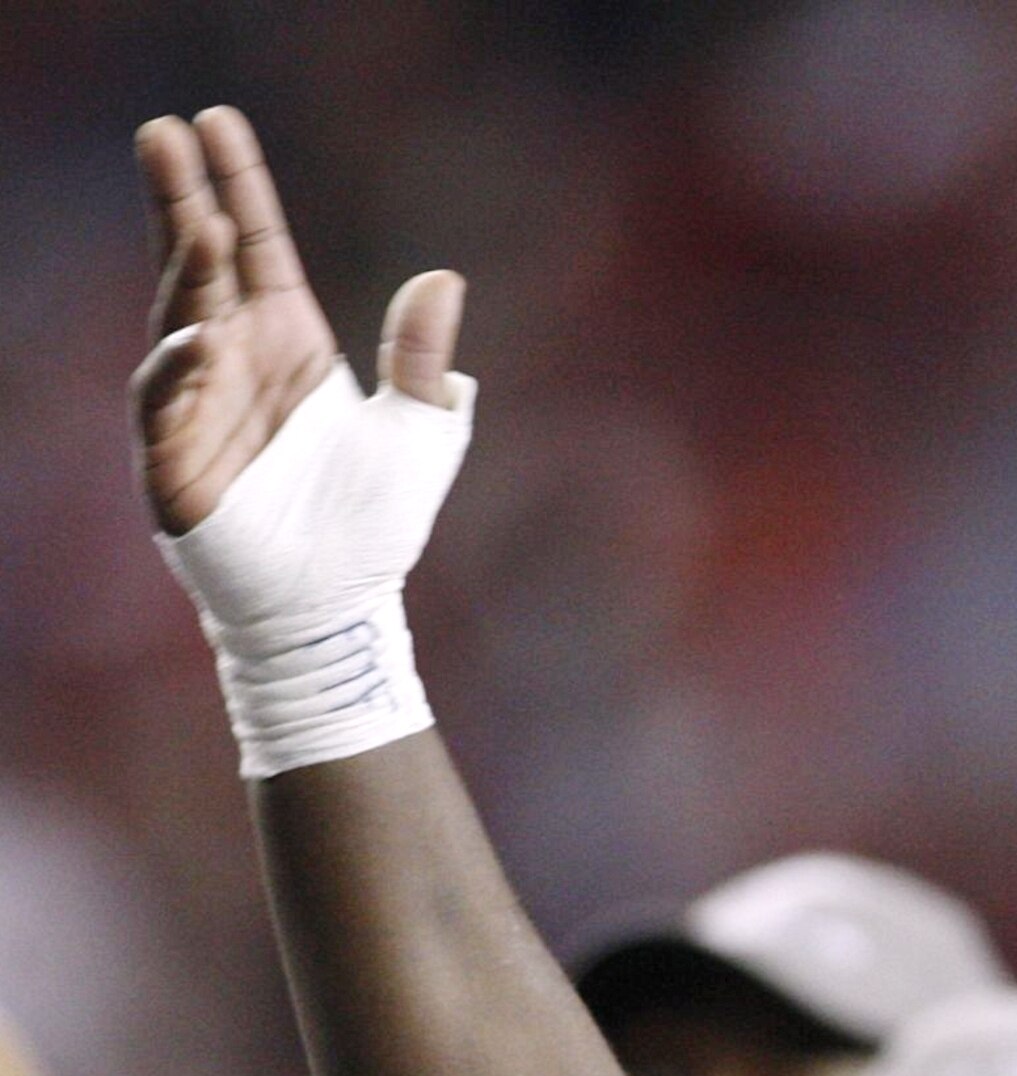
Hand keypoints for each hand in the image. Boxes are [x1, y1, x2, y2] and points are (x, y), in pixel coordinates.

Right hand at [131, 107, 462, 535]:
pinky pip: (164, 402)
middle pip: (201, 263)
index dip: (237, 185)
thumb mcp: (420, 432)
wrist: (343, 606)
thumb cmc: (374, 525)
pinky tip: (201, 336)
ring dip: (185, 268)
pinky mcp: (174, 460)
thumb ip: (423, 360)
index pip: (256, 247)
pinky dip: (178, 367)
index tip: (214, 118)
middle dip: (182, 198)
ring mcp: (197, 404)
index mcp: (289, 343)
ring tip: (196, 217)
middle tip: (162, 131)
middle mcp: (234, 360)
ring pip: (180, 318)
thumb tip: (443, 279)